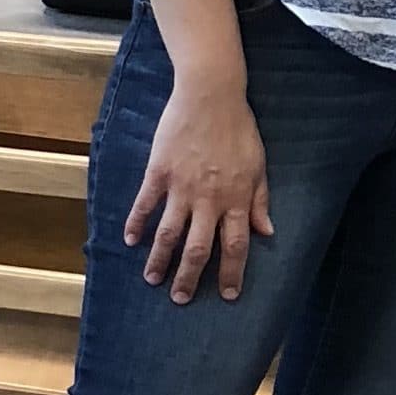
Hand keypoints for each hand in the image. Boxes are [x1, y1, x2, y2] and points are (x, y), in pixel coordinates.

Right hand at [125, 75, 271, 304]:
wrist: (211, 95)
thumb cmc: (238, 129)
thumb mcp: (258, 166)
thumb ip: (260, 200)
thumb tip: (266, 231)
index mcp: (235, 199)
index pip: (235, 246)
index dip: (231, 273)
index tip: (227, 295)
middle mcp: (208, 199)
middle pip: (198, 248)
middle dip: (189, 277)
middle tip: (181, 299)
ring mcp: (180, 187)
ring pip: (168, 233)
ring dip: (159, 260)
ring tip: (152, 280)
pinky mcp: (158, 172)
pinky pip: (145, 204)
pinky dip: (136, 223)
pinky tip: (129, 240)